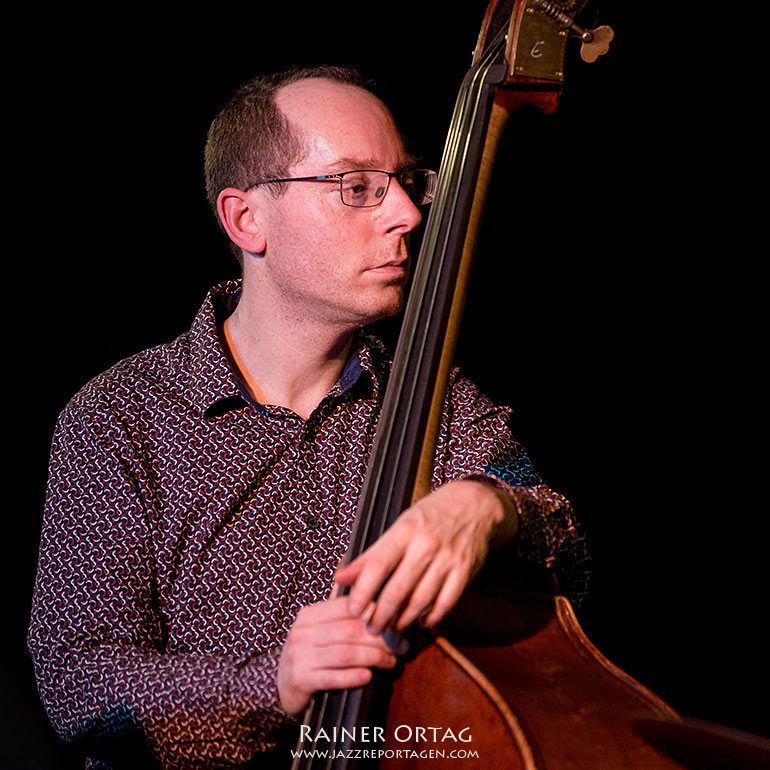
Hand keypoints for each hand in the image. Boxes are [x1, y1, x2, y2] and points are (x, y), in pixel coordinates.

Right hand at [277, 596, 397, 714]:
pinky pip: (333, 677)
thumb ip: (344, 619)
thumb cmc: (309, 655)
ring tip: (391, 661)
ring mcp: (300, 656)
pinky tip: (369, 676)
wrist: (279, 685)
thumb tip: (381, 608)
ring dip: (374, 658)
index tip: (396, 623)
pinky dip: (354, 677)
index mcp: (310, 615)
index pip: (348, 607)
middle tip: (400, 646)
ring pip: (345, 653)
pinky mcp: (301, 680)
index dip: (375, 614)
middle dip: (381, 639)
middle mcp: (303, 632)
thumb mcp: (319, 631)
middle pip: (350, 631)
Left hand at [334, 479, 517, 635]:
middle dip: (381, 616)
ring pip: (420, 601)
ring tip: (392, 627)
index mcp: (404, 531)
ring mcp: (447, 559)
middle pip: (397, 590)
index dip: (362, 591)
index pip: (377, 565)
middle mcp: (425, 545)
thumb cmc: (431, 516)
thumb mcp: (399, 527)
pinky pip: (445, 603)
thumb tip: (341, 577)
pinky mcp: (464, 571)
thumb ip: (371, 555)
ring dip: (403, 620)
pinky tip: (421, 621)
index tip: (353, 610)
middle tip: (371, 628)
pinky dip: (431, 618)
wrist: (474, 504)